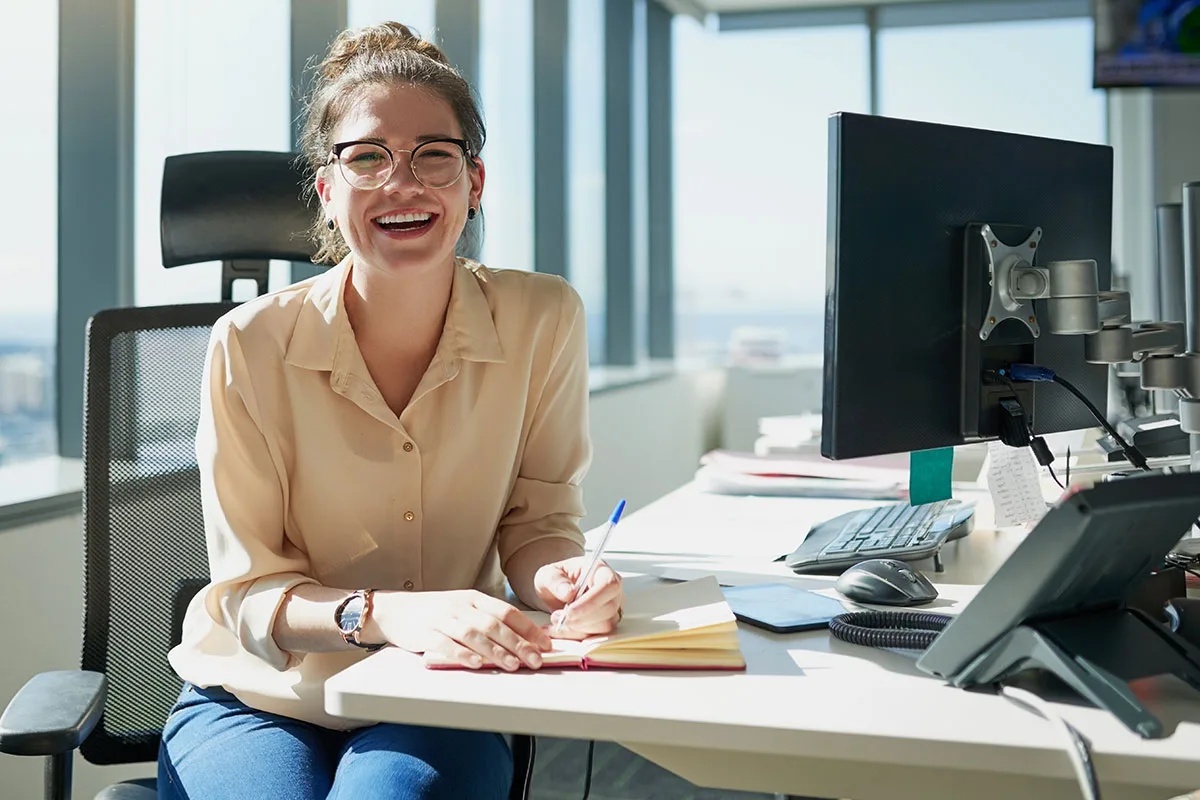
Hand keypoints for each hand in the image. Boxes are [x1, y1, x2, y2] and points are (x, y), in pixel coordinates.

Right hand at [369, 590, 551, 670]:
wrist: (394, 610)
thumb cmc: (435, 612)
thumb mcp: (464, 609)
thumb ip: (488, 621)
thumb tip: (522, 639)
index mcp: (474, 598)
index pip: (507, 612)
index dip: (528, 629)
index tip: (545, 644)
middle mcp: (461, 606)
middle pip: (495, 625)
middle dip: (519, 644)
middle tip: (536, 660)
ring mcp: (443, 619)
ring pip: (474, 635)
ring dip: (496, 651)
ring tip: (513, 665)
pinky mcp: (426, 634)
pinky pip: (447, 645)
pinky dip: (463, 655)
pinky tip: (476, 664)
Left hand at [533, 557, 623, 639]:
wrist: (556, 593)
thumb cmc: (556, 579)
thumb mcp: (548, 575)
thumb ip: (556, 581)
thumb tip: (569, 592)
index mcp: (601, 571)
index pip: (609, 585)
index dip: (592, 600)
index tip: (570, 611)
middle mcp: (612, 590)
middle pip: (609, 608)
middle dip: (582, 618)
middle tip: (558, 617)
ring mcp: (612, 609)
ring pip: (604, 626)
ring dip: (577, 628)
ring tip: (557, 620)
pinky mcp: (605, 624)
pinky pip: (596, 636)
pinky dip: (575, 636)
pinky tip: (559, 629)